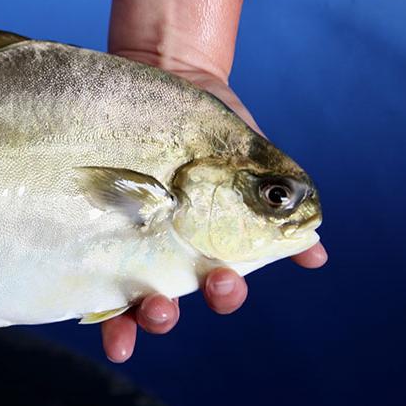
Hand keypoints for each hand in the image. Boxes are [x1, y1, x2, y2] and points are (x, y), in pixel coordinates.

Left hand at [98, 50, 327, 362]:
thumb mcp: (252, 166)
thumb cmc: (217, 134)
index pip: (218, 288)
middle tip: (164, 305)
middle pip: (167, 304)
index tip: (220, 280)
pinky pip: (90, 273)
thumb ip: (278, 208)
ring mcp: (127, 248)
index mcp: (207, 249)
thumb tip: (315, 254)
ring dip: (130, 322)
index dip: (222, 295)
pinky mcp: (94, 230)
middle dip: (164, 314)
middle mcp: (165, 258)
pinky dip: (97, 307)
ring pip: (127, 300)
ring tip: (128, 311)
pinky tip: (91, 318)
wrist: (174, 84)